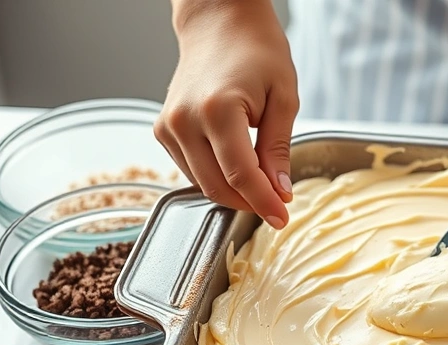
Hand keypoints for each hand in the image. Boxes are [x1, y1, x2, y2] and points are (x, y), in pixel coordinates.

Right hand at [154, 0, 297, 228]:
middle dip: (250, 203)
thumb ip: (278, 149)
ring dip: (234, 193)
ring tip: (263, 183)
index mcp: (217, 110)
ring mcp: (168, 126)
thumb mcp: (284, 97)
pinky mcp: (163, 130)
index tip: (282, 217)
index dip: (263, 202)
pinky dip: (217, 177)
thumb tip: (280, 191)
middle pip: (218, 186)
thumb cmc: (256, 51)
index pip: (241, 175)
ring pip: (203, 184)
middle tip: (277, 204)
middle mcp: (184, 121)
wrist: (219, 24)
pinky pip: (192, 170)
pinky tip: (239, 168)